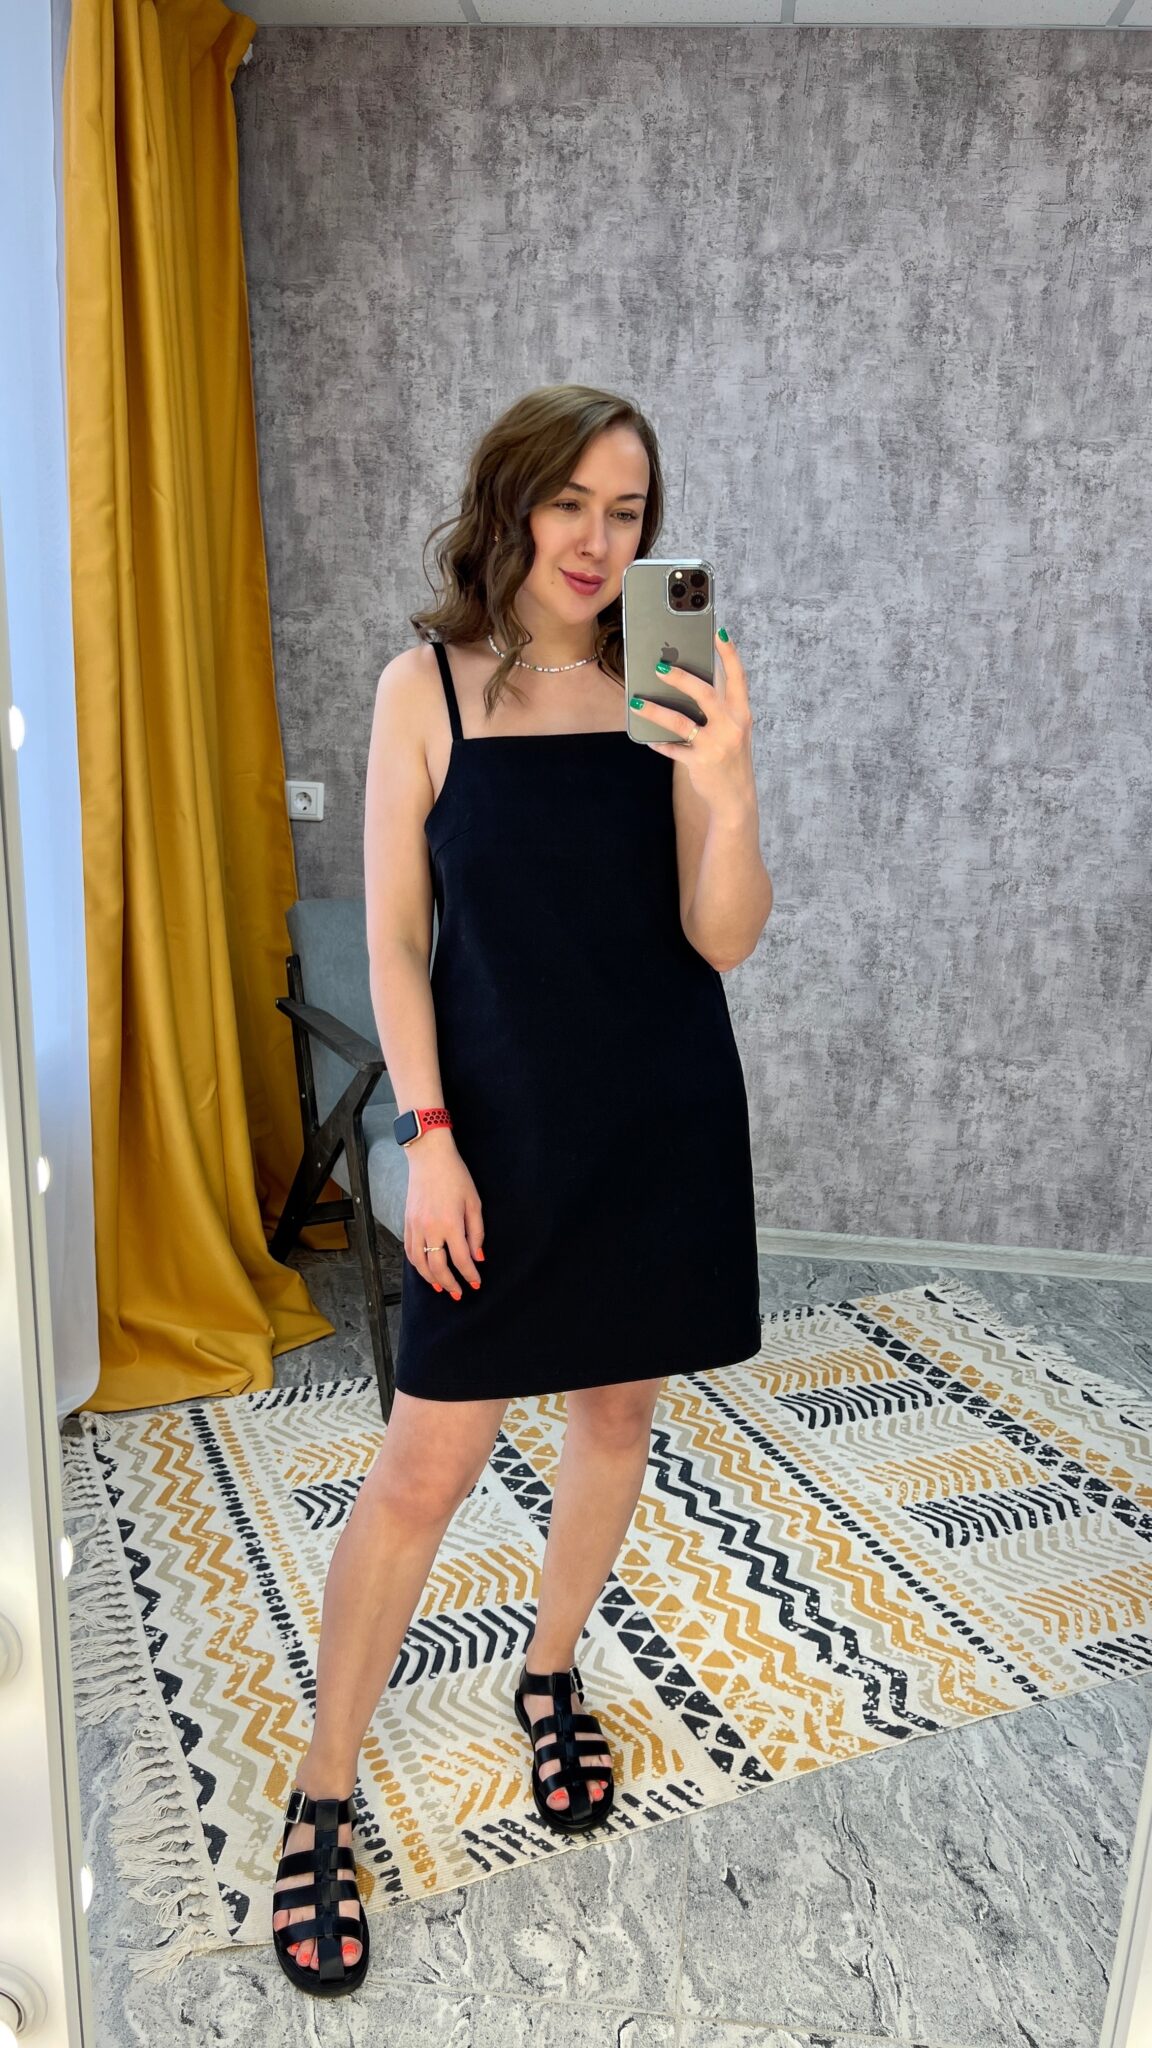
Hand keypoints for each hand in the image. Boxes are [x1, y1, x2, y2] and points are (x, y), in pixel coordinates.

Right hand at [405, 1138, 484, 1299]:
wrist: (429, 1157)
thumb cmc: (455, 1176)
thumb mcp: (474, 1202)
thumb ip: (477, 1232)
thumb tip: (478, 1257)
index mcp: (450, 1223)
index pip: (461, 1259)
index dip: (469, 1275)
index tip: (476, 1283)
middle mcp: (430, 1228)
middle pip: (438, 1267)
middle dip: (450, 1284)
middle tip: (458, 1294)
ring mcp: (415, 1226)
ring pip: (420, 1263)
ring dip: (430, 1278)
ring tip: (441, 1287)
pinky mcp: (407, 1222)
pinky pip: (410, 1250)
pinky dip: (417, 1264)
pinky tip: (425, 1270)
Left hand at [633, 629, 753, 807]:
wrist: (736, 798)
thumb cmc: (730, 757)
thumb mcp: (734, 730)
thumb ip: (719, 709)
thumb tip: (688, 685)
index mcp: (742, 714)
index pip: (738, 678)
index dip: (729, 654)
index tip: (719, 632)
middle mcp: (732, 726)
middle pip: (706, 694)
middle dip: (682, 678)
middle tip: (659, 667)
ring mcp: (717, 744)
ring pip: (681, 721)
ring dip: (656, 710)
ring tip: (636, 701)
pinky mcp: (701, 762)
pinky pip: (673, 748)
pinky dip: (659, 743)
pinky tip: (648, 739)